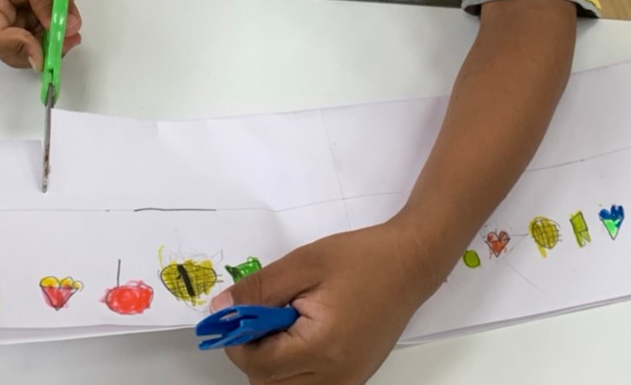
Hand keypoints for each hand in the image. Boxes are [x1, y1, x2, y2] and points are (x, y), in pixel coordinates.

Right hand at [0, 0, 80, 68]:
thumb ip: (49, 0)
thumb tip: (68, 28)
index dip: (25, 48)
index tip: (56, 42)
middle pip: (11, 50)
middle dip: (44, 45)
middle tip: (72, 33)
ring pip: (25, 46)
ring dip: (50, 35)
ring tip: (68, 12)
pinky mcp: (10, 22)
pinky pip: (31, 35)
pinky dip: (48, 27)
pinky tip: (58, 9)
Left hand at [213, 221, 439, 383]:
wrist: (410, 263)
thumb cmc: (363, 258)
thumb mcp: (304, 263)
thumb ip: (259, 289)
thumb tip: (220, 309)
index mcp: (322, 348)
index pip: (258, 365)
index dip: (239, 340)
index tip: (239, 315)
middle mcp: (337, 376)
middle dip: (256, 353)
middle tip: (267, 315)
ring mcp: (348, 382)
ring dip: (275, 363)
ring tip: (289, 322)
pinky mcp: (354, 379)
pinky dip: (296, 368)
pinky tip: (304, 335)